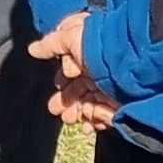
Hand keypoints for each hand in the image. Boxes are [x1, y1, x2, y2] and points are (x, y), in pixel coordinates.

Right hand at [28, 11, 120, 128]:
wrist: (129, 60)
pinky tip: (86, 126)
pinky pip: (102, 115)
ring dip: (76, 112)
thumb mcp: (71, 36)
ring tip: (68, 118)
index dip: (63, 81)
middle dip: (65, 101)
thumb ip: (52, 44)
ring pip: (88, 104)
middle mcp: (101, 69)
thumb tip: (33, 49)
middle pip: (79, 89)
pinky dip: (93, 121)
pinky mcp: (119, 102)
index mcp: (90, 53)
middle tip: (55, 109)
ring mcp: (111, 87)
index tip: (57, 86)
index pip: (73, 70)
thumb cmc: (99, 44)